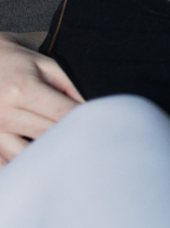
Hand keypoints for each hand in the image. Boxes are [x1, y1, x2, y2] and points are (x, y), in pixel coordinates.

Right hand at [0, 33, 82, 165]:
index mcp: (22, 90)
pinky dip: (24, 164)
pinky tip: (40, 163)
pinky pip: (5, 163)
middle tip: (91, 144)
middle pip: (47, 136)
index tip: (101, 129)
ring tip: (67, 155)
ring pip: (27, 155)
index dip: (84, 122)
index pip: (62, 114)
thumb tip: (91, 111)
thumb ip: (70, 88)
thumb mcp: (46, 65)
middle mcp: (4, 113)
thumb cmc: (17, 63)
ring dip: (48, 156)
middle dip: (70, 139)